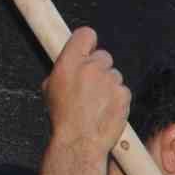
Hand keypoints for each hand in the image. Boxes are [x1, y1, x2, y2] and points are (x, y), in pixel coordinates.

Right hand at [43, 27, 129, 153]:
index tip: (88, 50)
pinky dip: (118, 98)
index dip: (88, 42)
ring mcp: (110, 81)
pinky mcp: (123, 94)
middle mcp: (91, 68)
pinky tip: (108, 109)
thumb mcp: (51, 87)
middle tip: (92, 85)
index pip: (86, 34)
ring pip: (115, 74)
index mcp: (69, 62)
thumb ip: (65, 69)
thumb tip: (72, 63)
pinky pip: (123, 90)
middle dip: (100, 68)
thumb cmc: (63, 117)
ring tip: (98, 102)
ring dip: (109, 85)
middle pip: (103, 56)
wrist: (80, 140)